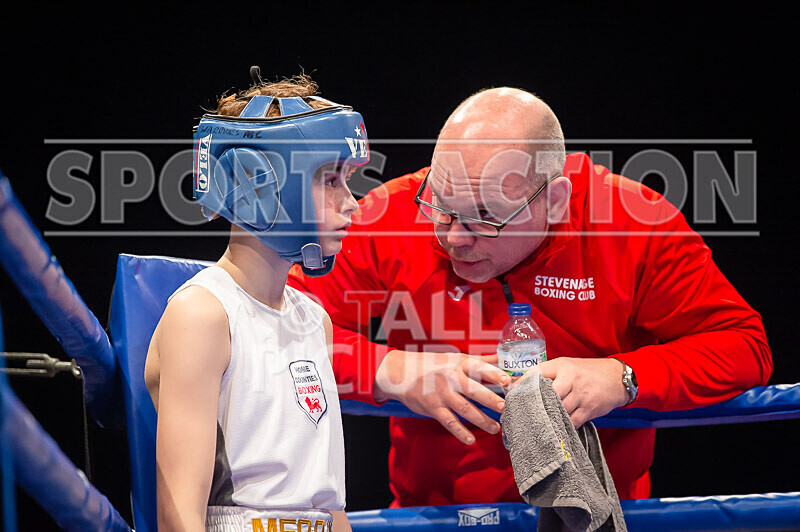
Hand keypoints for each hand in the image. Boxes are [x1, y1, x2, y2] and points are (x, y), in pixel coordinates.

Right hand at [374, 350, 510, 444]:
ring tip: (496, 428)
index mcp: (459, 364)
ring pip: (465, 409)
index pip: (479, 368)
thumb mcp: (455, 359)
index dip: (494, 374)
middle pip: (474, 390)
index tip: (508, 381)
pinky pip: (449, 422)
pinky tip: (471, 440)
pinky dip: (460, 432)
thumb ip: (480, 361)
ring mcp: (441, 394)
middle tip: (505, 408)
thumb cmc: (433, 365)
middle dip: (490, 399)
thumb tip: (502, 358)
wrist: (401, 373)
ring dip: (482, 420)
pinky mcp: (433, 408)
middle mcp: (451, 378)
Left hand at [513, 357, 628, 427]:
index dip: (522, 385)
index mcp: (561, 366)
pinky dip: (562, 426)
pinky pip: (571, 421)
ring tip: (536, 424)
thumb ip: (548, 373)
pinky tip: (555, 428)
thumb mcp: (567, 366)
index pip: (536, 373)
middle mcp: (570, 379)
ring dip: (547, 418)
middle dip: (534, 405)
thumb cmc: (587, 372)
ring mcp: (581, 395)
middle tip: (522, 415)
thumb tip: (523, 386)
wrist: (617, 378)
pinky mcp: (589, 409)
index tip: (511, 395)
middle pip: (546, 395)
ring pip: (557, 410)